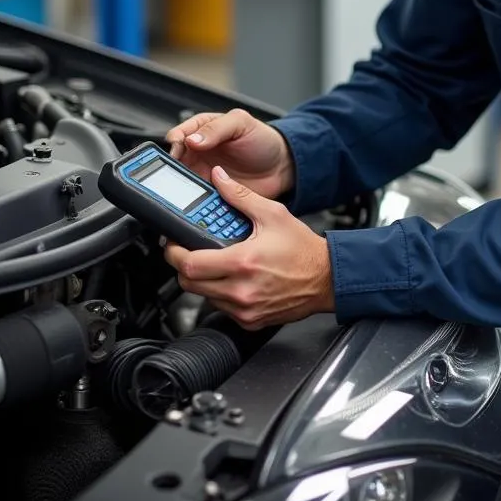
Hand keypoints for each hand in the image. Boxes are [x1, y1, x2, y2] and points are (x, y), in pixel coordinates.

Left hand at [163, 166, 334, 329]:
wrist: (326, 278)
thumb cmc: (303, 250)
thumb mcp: (273, 214)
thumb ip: (240, 195)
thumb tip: (219, 178)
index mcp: (243, 262)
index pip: (190, 265)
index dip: (175, 252)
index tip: (173, 243)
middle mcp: (241, 290)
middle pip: (189, 285)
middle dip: (184, 267)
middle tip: (189, 252)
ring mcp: (245, 310)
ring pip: (204, 297)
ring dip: (202, 281)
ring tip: (215, 263)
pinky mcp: (250, 321)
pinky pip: (221, 309)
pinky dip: (220, 295)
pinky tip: (233, 280)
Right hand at [166, 108, 294, 200]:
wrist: (280, 167)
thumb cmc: (263, 140)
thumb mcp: (241, 123)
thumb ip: (216, 128)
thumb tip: (191, 139)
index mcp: (202, 130)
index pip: (178, 135)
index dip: (175, 142)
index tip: (178, 150)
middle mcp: (198, 153)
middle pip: (174, 161)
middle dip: (172, 169)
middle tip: (177, 175)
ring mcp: (203, 174)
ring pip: (182, 182)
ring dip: (183, 187)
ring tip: (188, 191)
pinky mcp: (211, 194)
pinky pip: (197, 199)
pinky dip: (196, 202)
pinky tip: (200, 203)